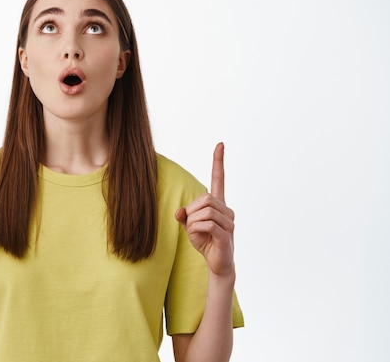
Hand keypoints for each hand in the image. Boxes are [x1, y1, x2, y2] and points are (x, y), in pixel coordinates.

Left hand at [175, 143, 234, 277]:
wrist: (217, 264)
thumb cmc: (205, 242)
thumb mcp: (190, 227)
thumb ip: (184, 216)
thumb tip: (180, 211)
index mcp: (218, 204)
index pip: (219, 179)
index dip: (218, 162)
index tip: (220, 144)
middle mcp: (227, 210)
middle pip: (205, 198)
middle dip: (192, 211)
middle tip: (190, 224)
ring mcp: (229, 222)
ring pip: (205, 211)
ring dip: (193, 222)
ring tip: (195, 232)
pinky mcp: (227, 235)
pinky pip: (208, 224)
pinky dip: (197, 229)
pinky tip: (198, 235)